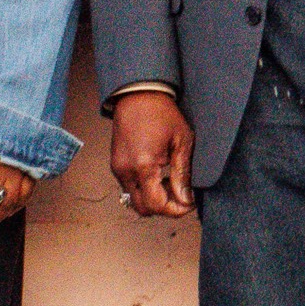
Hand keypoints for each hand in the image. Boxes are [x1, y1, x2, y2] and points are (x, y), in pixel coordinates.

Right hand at [108, 89, 195, 217]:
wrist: (138, 95)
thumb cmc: (161, 113)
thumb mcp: (182, 142)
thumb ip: (183, 174)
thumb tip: (186, 199)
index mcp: (143, 165)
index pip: (157, 204)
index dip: (175, 210)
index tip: (189, 205)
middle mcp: (126, 170)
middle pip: (143, 209)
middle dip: (164, 208)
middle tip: (182, 197)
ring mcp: (117, 168)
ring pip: (134, 200)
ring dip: (153, 199)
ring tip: (171, 182)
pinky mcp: (116, 165)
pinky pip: (129, 188)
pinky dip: (144, 189)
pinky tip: (159, 175)